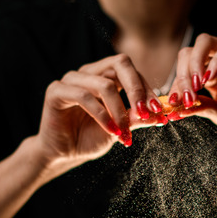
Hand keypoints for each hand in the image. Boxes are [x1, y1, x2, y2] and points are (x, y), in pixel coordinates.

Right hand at [37, 54, 166, 164]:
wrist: (64, 154)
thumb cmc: (90, 137)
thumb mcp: (120, 128)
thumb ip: (137, 118)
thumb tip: (160, 114)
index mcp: (105, 75)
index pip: (131, 70)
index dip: (146, 88)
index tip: (158, 110)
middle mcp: (89, 72)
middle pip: (120, 63)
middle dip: (137, 89)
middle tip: (146, 112)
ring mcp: (71, 79)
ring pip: (104, 84)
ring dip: (119, 110)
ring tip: (124, 132)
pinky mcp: (56, 91)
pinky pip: (84, 97)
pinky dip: (102, 115)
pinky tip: (110, 130)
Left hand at [167, 33, 216, 139]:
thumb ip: (200, 108)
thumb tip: (174, 110)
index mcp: (207, 76)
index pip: (183, 70)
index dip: (175, 85)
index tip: (172, 102)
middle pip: (189, 52)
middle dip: (182, 74)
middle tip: (185, 95)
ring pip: (205, 42)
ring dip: (195, 61)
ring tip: (196, 84)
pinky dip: (216, 60)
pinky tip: (211, 78)